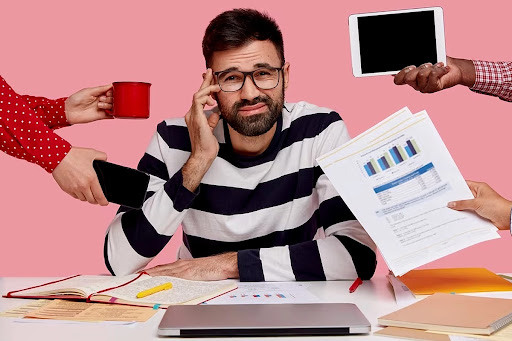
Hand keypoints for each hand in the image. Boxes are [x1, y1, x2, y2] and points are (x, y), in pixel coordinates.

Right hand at [52, 146, 108, 205]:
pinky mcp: (66, 189)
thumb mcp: (91, 153)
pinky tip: (80, 190)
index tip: (105, 203)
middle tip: (97, 198)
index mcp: (91, 178)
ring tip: (89, 193)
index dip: (103, 202)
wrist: (57, 156)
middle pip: (92, 200)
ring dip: (87, 197)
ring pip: (83, 199)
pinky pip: (75, 196)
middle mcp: (83, 186)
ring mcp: (74, 188)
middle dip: (96, 200)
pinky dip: (78, 195)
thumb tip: (105, 160)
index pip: (99, 196)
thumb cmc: (74, 154)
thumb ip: (102, 156)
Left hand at [65, 84, 112, 123]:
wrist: (69, 111)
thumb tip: (111, 85)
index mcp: (98, 93)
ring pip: (113, 106)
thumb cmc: (76, 99)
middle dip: (110, 98)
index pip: (110, 92)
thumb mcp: (88, 91)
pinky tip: (110, 111)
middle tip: (101, 99)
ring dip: (108, 105)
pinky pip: (112, 115)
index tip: (108, 93)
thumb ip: (101, 88)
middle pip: (113, 99)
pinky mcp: (102, 116)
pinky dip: (114, 113)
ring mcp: (102, 108)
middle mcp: (101, 100)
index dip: (112, 92)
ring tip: (100, 105)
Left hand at [144, 252, 238, 280]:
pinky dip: (163, 278)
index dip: (151, 271)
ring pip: (164, 272)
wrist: (222, 264)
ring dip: (152, 275)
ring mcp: (184, 268)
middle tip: (135, 276)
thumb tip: (175, 283)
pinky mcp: (188, 273)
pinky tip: (156, 280)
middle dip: (147, 273)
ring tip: (140, 278)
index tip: (140, 274)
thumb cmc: (211, 268)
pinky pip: (173, 276)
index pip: (162, 268)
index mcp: (181, 265)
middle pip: (160, 269)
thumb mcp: (195, 271)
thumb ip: (185, 275)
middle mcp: (180, 265)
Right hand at [182, 69, 220, 191]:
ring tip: (217, 86)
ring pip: (197, 94)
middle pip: (197, 92)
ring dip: (207, 88)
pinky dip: (206, 95)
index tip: (212, 79)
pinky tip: (214, 96)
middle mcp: (191, 113)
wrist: (203, 155)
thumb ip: (212, 120)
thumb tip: (216, 112)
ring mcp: (191, 115)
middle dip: (204, 81)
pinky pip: (198, 100)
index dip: (205, 88)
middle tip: (210, 70)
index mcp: (194, 115)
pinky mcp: (195, 117)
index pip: (200, 98)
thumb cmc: (207, 145)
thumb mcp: (211, 129)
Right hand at [393, 57, 475, 92]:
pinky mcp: (433, 88)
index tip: (411, 66)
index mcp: (411, 78)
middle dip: (418, 67)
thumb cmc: (440, 63)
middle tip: (427, 64)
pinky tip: (443, 69)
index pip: (398, 80)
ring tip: (437, 66)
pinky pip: (432, 76)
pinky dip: (439, 69)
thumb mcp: (425, 60)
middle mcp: (416, 85)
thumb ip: (414, 60)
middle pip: (407, 78)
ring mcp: (424, 88)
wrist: (456, 69)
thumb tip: (402, 59)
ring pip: (420, 75)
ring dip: (431, 67)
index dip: (401, 73)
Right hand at [448, 180, 511, 229]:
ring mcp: (479, 205)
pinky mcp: (480, 213)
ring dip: (458, 209)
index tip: (444, 189)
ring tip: (446, 210)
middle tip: (442, 201)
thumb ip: (462, 203)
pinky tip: (454, 218)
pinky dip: (463, 216)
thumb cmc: (496, 206)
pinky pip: (469, 213)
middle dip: (454, 199)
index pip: (464, 184)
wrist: (507, 218)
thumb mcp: (476, 203)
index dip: (455, 187)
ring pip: (465, 206)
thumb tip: (450, 203)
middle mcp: (478, 195)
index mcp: (479, 188)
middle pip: (463, 196)